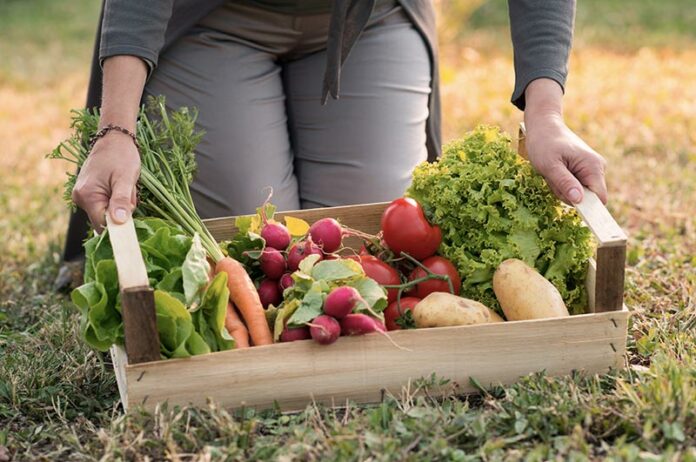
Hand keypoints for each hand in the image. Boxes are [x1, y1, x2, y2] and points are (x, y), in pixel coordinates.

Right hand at [72, 133, 139, 229]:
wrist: (115, 139)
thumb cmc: (121, 156)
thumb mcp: (125, 179)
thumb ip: (121, 201)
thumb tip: (119, 222)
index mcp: (87, 196)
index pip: (103, 225)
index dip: (119, 225)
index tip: (131, 213)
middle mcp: (80, 198)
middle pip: (105, 219)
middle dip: (121, 210)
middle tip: (128, 190)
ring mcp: (83, 195)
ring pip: (107, 212)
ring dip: (121, 204)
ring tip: (124, 185)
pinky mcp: (89, 193)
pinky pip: (105, 204)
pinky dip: (116, 198)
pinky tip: (120, 185)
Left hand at [523, 78, 607, 204]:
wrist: (543, 126)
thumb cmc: (544, 143)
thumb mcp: (549, 165)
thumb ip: (564, 183)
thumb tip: (579, 201)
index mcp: (593, 166)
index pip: (599, 198)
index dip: (589, 208)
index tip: (573, 209)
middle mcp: (597, 168)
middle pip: (586, 198)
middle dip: (567, 194)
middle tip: (552, 179)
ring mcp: (591, 170)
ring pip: (578, 194)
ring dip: (562, 189)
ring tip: (552, 173)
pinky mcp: (583, 171)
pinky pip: (573, 187)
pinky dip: (561, 184)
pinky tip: (555, 172)